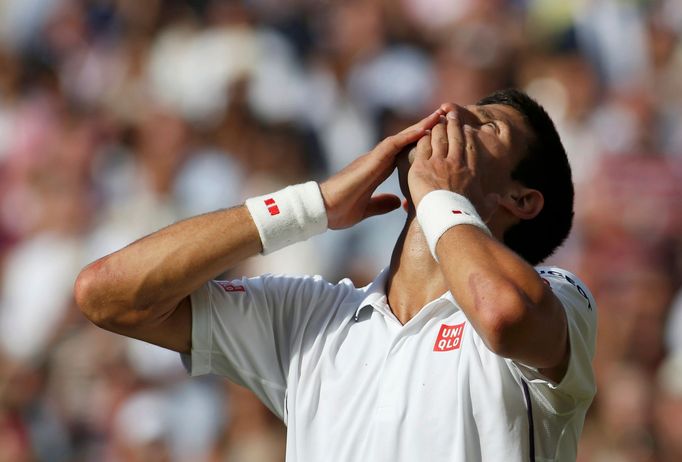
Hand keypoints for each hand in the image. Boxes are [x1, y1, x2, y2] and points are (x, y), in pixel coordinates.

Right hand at [320, 110, 441, 229]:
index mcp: (377, 171)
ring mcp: (373, 158)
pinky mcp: (370, 161)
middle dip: (424, 130)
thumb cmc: (339, 210)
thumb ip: (381, 203)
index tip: (437, 139)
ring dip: (420, 126)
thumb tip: (396, 201)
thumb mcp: (367, 208)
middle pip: (405, 141)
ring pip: (401, 138)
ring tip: (439, 116)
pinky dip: (408, 136)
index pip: (403, 154)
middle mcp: (376, 161)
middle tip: (444, 118)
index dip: (420, 146)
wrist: (323, 210)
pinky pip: (392, 144)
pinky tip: (424, 129)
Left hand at [407, 111, 497, 220]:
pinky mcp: (422, 166)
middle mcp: (456, 163)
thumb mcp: (485, 208)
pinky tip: (421, 131)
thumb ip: (491, 201)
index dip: (469, 136)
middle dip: (454, 123)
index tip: (467, 129)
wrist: (450, 219)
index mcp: (471, 172)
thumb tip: (496, 198)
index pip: (471, 148)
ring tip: (436, 119)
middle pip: (456, 138)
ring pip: (438, 138)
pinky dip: (422, 137)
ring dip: (438, 127)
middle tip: (452, 114)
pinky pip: (422, 146)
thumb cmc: (467, 217)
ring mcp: (439, 163)